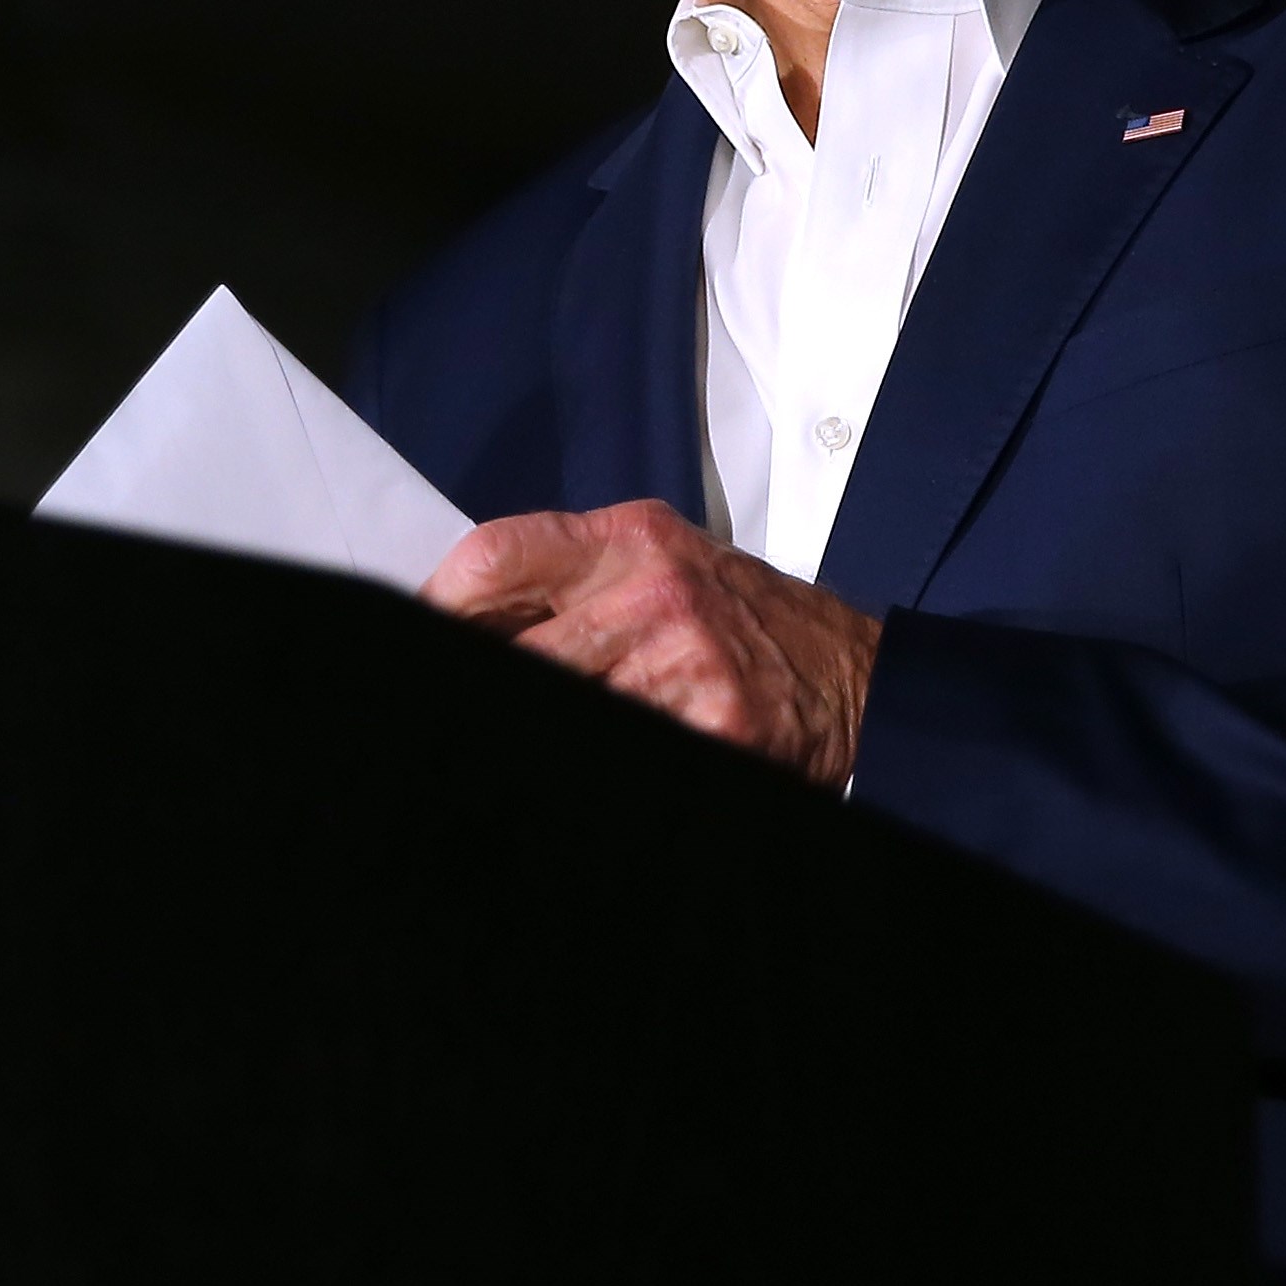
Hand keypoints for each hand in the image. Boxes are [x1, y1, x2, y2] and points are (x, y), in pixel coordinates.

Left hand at [420, 499, 880, 783]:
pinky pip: (622, 741)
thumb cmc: (748, 623)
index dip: (440, 604)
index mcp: (629, 540)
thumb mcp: (663, 567)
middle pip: (515, 648)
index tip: (423, 631)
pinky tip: (634, 738)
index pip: (493, 556)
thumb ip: (575, 582)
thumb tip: (466, 621)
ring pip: (560, 699)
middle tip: (460, 704)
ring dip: (556, 715)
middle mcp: (652, 590)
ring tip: (575, 712)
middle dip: (490, 678)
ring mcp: (682, 660)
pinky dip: (614, 746)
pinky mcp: (713, 726)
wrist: (862, 678)